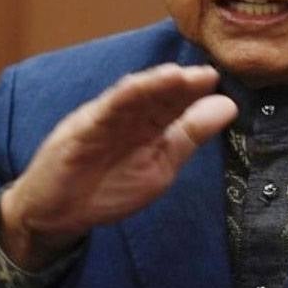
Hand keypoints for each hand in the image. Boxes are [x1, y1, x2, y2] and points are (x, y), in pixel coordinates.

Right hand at [0, 63, 236, 270]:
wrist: (58, 212)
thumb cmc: (108, 185)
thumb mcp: (161, 162)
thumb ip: (191, 134)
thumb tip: (228, 106)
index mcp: (149, 122)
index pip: (175, 102)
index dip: (195, 91)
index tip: (216, 79)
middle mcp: (129, 115)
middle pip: (157, 95)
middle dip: (179, 85)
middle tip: (205, 74)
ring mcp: (104, 121)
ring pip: (131, 98)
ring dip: (152, 85)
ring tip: (176, 76)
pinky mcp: (81, 132)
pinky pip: (103, 113)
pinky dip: (120, 100)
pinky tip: (136, 89)